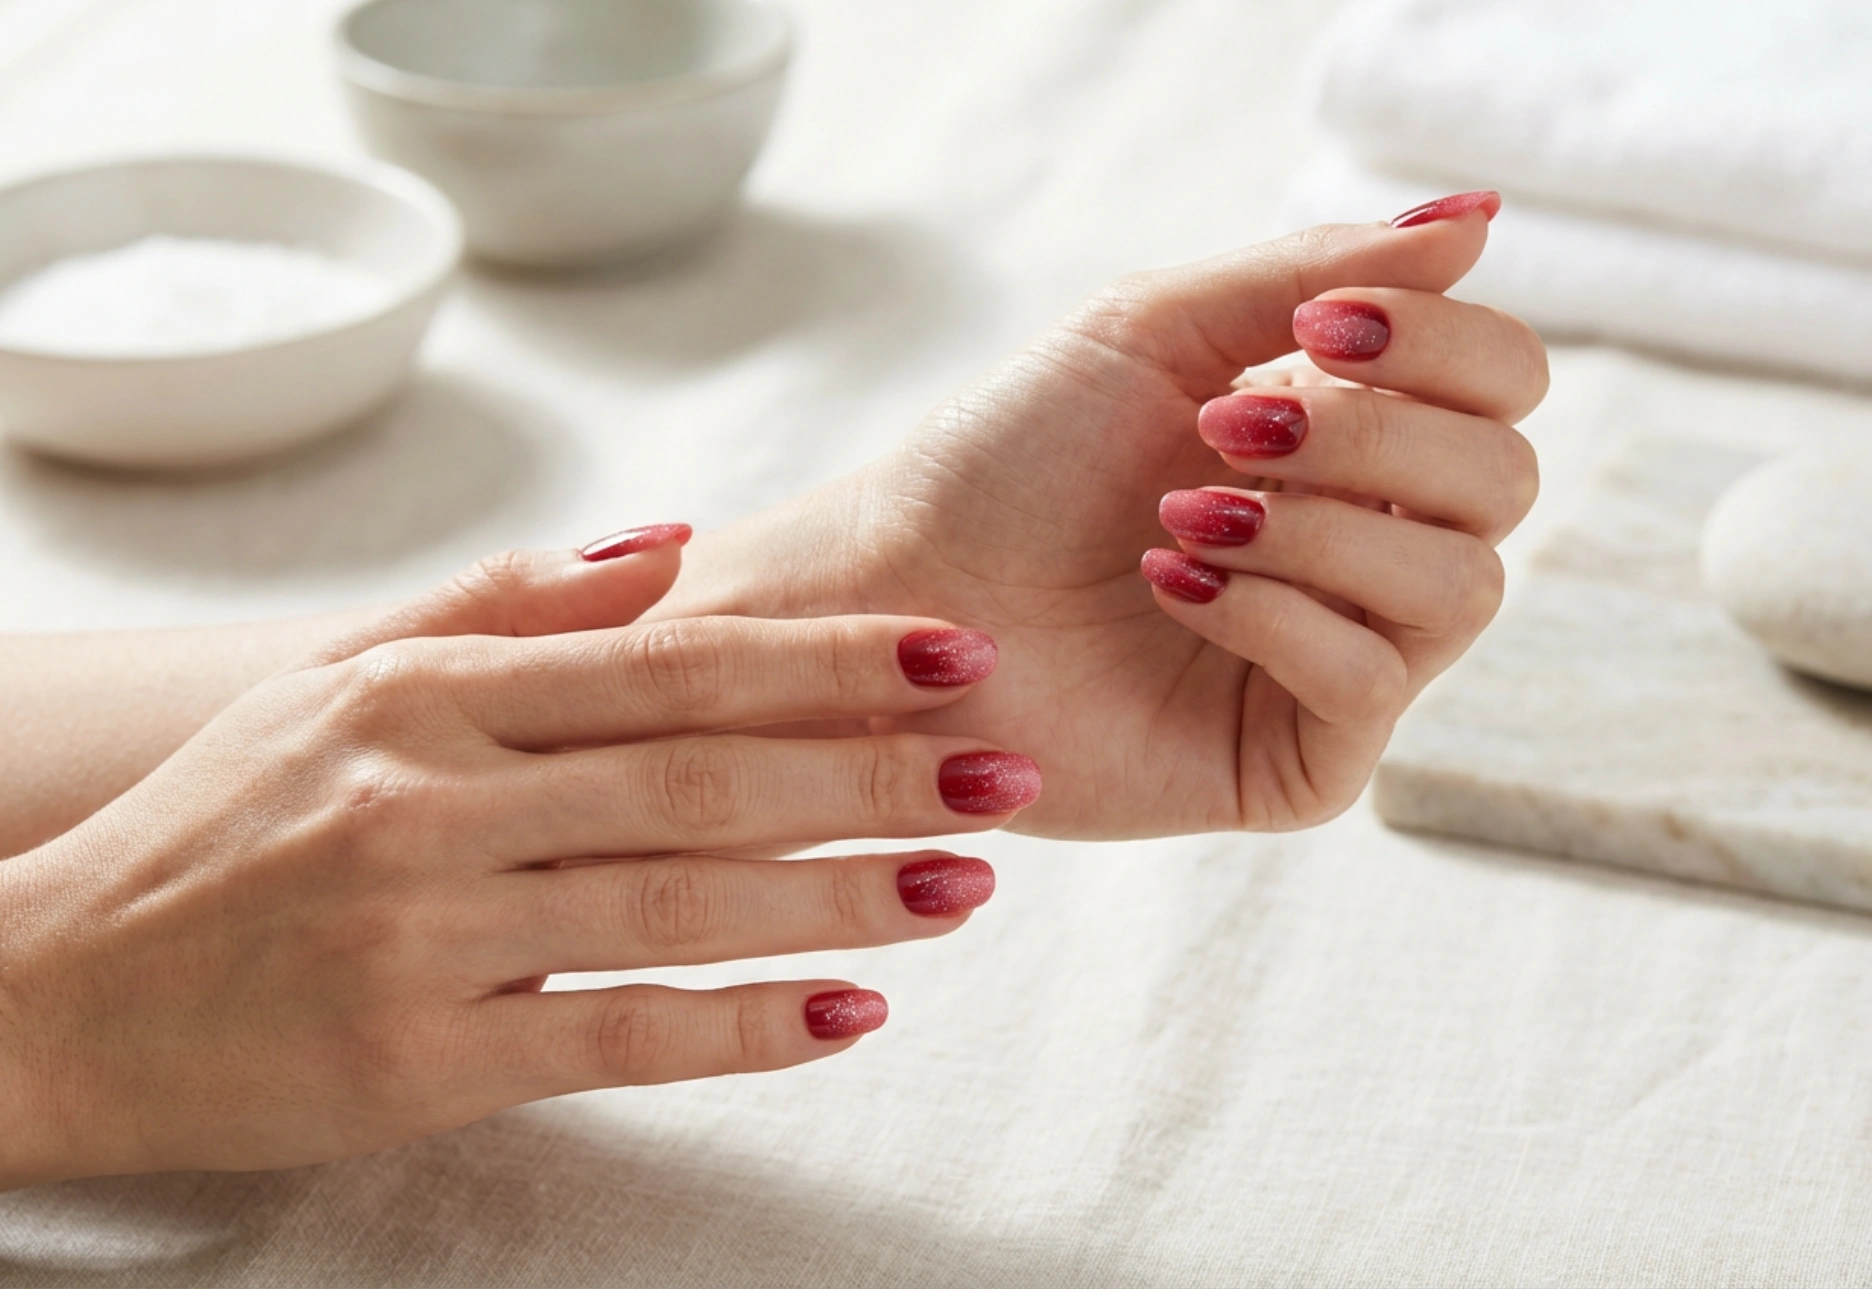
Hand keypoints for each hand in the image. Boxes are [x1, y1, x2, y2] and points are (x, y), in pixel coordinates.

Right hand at [0, 531, 1025, 1186]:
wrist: (54, 992)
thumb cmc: (217, 827)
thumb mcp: (338, 681)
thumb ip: (505, 605)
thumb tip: (676, 544)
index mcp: (428, 695)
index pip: (668, 662)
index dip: (823, 657)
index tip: (952, 651)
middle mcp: (431, 798)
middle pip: (698, 776)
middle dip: (870, 770)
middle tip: (1007, 766)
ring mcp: (425, 930)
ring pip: (676, 901)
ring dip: (839, 893)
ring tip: (967, 881)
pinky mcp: (417, 1055)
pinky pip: (613, 1034)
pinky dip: (741, 1027)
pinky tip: (849, 1015)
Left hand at [664, 204, 1543, 835]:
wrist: (901, 591)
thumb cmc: (1012, 459)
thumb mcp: (1159, 328)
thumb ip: (1319, 271)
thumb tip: (1481, 219)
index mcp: (1351, 439)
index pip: (1505, 387)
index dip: (1446, 348)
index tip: (1319, 332)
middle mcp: (1368, 548)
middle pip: (1505, 481)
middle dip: (1371, 440)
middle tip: (1227, 431)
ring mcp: (1342, 658)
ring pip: (1462, 586)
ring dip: (1318, 528)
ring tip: (1185, 514)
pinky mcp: (1301, 760)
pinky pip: (1373, 680)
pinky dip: (1273, 616)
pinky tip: (1171, 589)